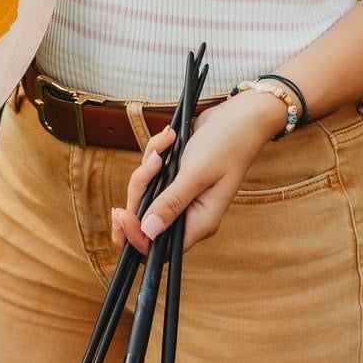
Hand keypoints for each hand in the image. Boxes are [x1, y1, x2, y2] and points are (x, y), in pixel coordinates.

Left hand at [110, 93, 284, 258]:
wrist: (241, 116)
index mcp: (199, 222)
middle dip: (140, 189)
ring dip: (149, 166)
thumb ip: (171, 203)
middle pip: (145, 218)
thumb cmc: (227, 145)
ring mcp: (182, 194)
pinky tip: (170, 137)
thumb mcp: (196, 173)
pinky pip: (152, 172)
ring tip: (167, 142)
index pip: (159, 246)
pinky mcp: (176, 176)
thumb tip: (148, 232)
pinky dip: (155, 152)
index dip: (135, 236)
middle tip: (153, 162)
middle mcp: (189, 213)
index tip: (121, 212)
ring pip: (146, 192)